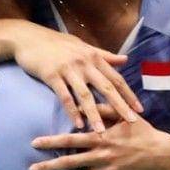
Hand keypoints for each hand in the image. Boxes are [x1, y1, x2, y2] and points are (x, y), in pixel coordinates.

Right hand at [9, 22, 142, 131]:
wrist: (29, 38)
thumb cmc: (58, 43)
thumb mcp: (84, 46)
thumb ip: (105, 55)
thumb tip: (126, 60)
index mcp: (95, 57)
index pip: (117, 79)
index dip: (129, 95)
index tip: (140, 109)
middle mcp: (85, 63)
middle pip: (107, 88)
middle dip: (120, 106)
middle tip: (131, 122)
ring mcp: (69, 69)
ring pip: (86, 95)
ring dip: (95, 115)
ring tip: (102, 132)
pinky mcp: (52, 75)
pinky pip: (64, 96)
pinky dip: (72, 111)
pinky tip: (78, 125)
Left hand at [29, 118, 169, 169]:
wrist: (161, 154)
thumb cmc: (143, 131)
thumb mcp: (125, 115)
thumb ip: (103, 109)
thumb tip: (81, 105)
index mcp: (102, 137)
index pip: (71, 140)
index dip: (52, 142)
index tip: (34, 143)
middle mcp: (101, 156)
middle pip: (69, 162)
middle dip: (48, 167)